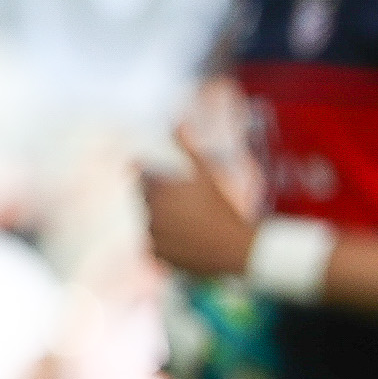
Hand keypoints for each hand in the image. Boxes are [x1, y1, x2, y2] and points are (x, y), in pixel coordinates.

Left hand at [141, 143, 252, 281]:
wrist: (237, 249)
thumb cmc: (223, 208)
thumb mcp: (207, 174)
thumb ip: (188, 148)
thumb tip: (177, 122)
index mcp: (157, 190)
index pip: (141, 177)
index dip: (154, 177)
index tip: (169, 182)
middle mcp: (150, 213)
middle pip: (146, 201)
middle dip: (161, 200)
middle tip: (187, 206)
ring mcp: (153, 236)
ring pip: (151, 223)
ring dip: (163, 221)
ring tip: (190, 224)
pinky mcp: (158, 256)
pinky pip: (155, 245)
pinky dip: (166, 243)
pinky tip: (187, 240)